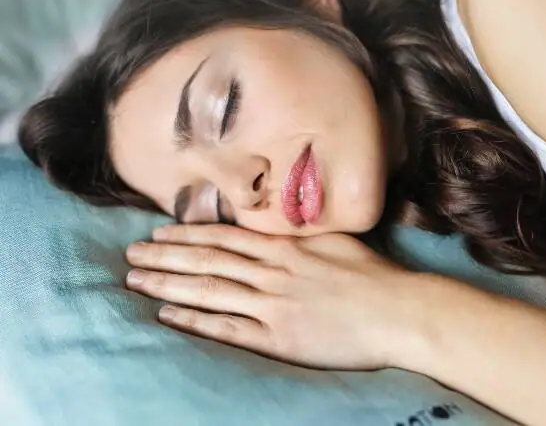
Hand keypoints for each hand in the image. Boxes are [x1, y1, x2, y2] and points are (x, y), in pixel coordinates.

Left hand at [124, 225, 427, 369]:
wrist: (398, 311)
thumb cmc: (373, 274)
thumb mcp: (336, 238)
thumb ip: (301, 232)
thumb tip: (277, 223)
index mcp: (286, 247)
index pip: (225, 237)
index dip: (188, 235)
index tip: (160, 232)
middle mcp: (273, 272)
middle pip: (208, 261)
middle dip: (166, 257)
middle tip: (132, 253)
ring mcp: (274, 305)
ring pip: (210, 290)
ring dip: (169, 285)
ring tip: (136, 280)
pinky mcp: (280, 338)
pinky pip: (229, 329)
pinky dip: (196, 322)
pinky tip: (168, 317)